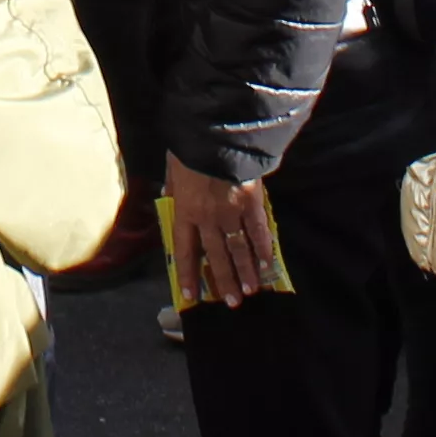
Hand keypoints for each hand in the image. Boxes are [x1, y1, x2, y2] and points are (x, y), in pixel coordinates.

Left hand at [162, 157, 281, 307]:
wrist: (216, 133)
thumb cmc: (190, 148)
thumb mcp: (172, 167)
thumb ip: (171, 187)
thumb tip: (168, 197)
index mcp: (185, 211)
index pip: (184, 250)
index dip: (188, 274)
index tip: (191, 294)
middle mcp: (207, 218)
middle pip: (215, 256)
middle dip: (224, 281)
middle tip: (232, 303)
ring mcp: (231, 212)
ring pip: (239, 248)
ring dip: (245, 272)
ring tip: (250, 291)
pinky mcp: (252, 203)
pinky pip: (259, 231)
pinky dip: (264, 248)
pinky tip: (267, 264)